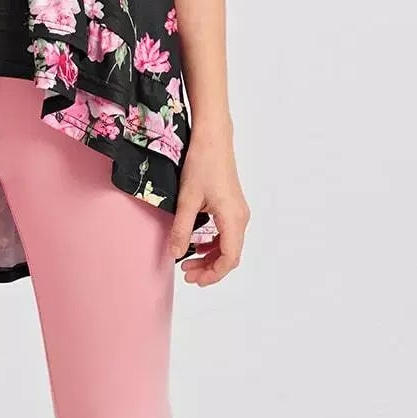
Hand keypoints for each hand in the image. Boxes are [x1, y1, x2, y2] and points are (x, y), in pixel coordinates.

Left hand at [166, 136, 248, 285]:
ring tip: (189, 262)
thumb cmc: (202, 164)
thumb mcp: (187, 199)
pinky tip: (197, 244)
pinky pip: (227, 234)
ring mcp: (238, 212)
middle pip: (230, 255)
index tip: (192, 279)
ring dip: (210, 257)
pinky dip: (213, 244)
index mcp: (233, 218)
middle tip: (186, 274)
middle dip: (209, 268)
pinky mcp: (232, 206)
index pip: (229, 259)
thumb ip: (181, 229)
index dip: (212, 274)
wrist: (212, 138)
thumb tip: (175, 253)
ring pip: (229, 246)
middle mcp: (240, 218)